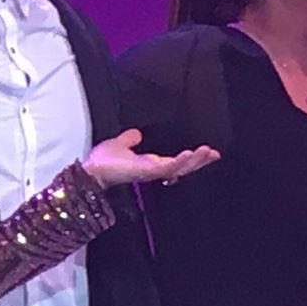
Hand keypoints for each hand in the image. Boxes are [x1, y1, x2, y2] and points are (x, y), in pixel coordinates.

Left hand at [83, 129, 220, 188]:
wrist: (91, 171)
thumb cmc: (103, 162)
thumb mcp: (119, 145)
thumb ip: (129, 140)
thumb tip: (136, 134)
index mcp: (151, 164)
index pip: (177, 162)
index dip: (192, 158)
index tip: (207, 151)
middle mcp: (154, 170)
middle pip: (183, 167)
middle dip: (200, 161)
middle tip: (215, 153)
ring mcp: (152, 172)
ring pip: (180, 168)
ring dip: (195, 160)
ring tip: (207, 151)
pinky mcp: (147, 172)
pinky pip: (167, 167)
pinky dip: (179, 161)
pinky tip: (188, 153)